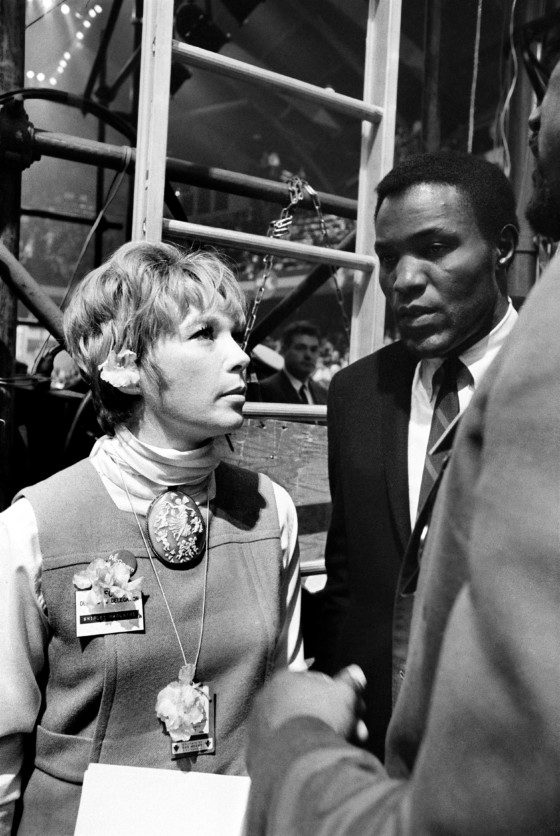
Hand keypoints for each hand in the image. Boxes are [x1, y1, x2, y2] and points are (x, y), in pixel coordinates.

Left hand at [248, 665, 367, 761]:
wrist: (299, 760)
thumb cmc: (321, 719)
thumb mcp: (345, 695)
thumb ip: (350, 682)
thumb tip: (355, 673)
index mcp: (284, 679)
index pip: (318, 681)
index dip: (341, 696)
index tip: (356, 709)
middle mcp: (266, 699)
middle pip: (308, 706)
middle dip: (335, 718)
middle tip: (356, 732)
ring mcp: (259, 727)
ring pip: (298, 729)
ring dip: (321, 736)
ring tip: (341, 749)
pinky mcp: (257, 753)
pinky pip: (286, 749)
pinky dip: (302, 753)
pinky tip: (319, 761)